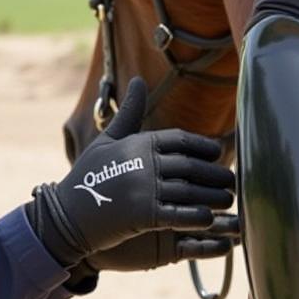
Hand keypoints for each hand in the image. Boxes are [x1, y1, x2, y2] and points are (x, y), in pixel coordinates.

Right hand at [27, 78, 234, 266]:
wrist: (66, 216)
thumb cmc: (88, 176)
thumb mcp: (107, 141)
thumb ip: (129, 113)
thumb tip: (139, 79)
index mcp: (139, 143)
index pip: (182, 141)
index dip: (205, 147)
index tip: (219, 154)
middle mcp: (144, 163)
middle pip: (192, 166)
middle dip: (216, 174)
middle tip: (232, 181)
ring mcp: (144, 188)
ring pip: (191, 191)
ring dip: (213, 196)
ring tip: (226, 200)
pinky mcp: (144, 215)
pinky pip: (180, 214)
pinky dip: (198, 216)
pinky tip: (210, 219)